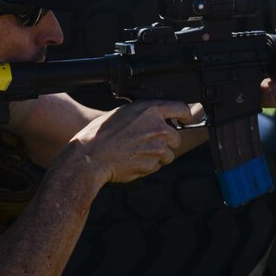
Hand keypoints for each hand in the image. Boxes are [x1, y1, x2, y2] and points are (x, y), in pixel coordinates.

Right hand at [69, 100, 193, 183]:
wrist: (91, 156)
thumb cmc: (101, 134)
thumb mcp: (123, 113)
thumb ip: (144, 114)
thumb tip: (156, 116)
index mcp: (150, 110)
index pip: (181, 109)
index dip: (185, 115)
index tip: (185, 119)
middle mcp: (157, 127)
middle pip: (176, 137)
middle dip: (167, 142)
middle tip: (148, 143)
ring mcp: (157, 147)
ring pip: (169, 154)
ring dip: (158, 155)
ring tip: (137, 152)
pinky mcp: (152, 164)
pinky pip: (157, 166)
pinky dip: (148, 165)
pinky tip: (133, 160)